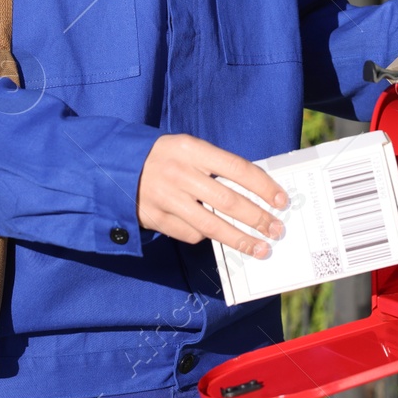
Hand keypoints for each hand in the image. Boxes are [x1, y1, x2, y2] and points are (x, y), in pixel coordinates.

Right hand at [137, 134, 288, 257]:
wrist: (116, 167)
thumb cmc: (165, 158)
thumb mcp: (188, 150)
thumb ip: (216, 166)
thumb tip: (256, 191)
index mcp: (191, 149)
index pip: (237, 168)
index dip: (263, 186)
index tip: (281, 201)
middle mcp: (179, 173)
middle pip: (228, 200)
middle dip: (257, 218)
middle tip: (276, 230)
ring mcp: (166, 197)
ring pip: (212, 225)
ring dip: (240, 239)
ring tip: (260, 248)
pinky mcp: (156, 218)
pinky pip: (190, 233)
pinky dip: (206, 236)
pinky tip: (217, 236)